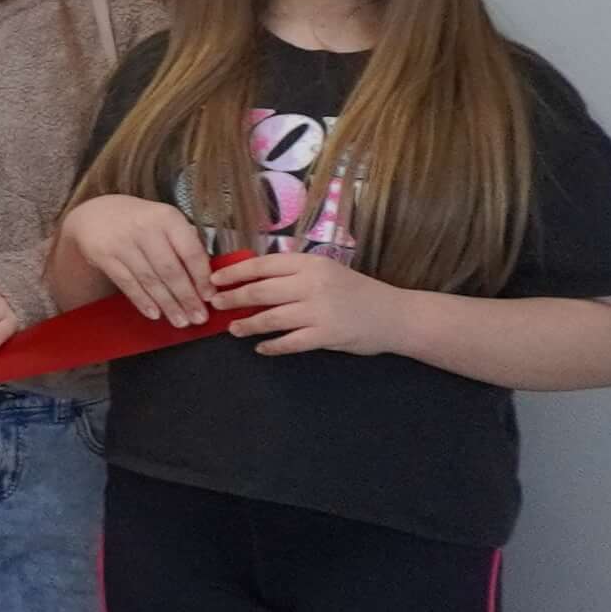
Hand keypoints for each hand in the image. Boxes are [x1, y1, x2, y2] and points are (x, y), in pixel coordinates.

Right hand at [59, 193, 213, 325]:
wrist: (95, 213)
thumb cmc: (139, 220)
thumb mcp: (165, 220)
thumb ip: (185, 242)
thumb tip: (206, 278)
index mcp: (167, 218)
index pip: (190, 252)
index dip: (201, 278)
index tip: (210, 297)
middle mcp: (145, 229)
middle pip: (170, 270)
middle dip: (186, 298)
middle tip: (198, 318)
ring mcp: (122, 243)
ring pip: (150, 280)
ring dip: (167, 304)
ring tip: (180, 321)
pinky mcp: (104, 256)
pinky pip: (127, 283)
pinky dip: (142, 301)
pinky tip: (154, 314)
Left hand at [210, 251, 409, 357]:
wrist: (395, 315)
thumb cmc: (357, 291)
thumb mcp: (326, 272)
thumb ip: (295, 274)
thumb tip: (252, 278)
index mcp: (310, 264)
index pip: (263, 265)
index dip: (235, 273)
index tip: (215, 280)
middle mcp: (312, 284)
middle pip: (260, 291)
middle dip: (233, 299)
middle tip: (216, 305)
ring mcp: (319, 311)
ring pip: (270, 318)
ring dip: (247, 325)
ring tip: (233, 329)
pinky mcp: (325, 335)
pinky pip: (289, 343)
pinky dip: (272, 346)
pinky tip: (261, 348)